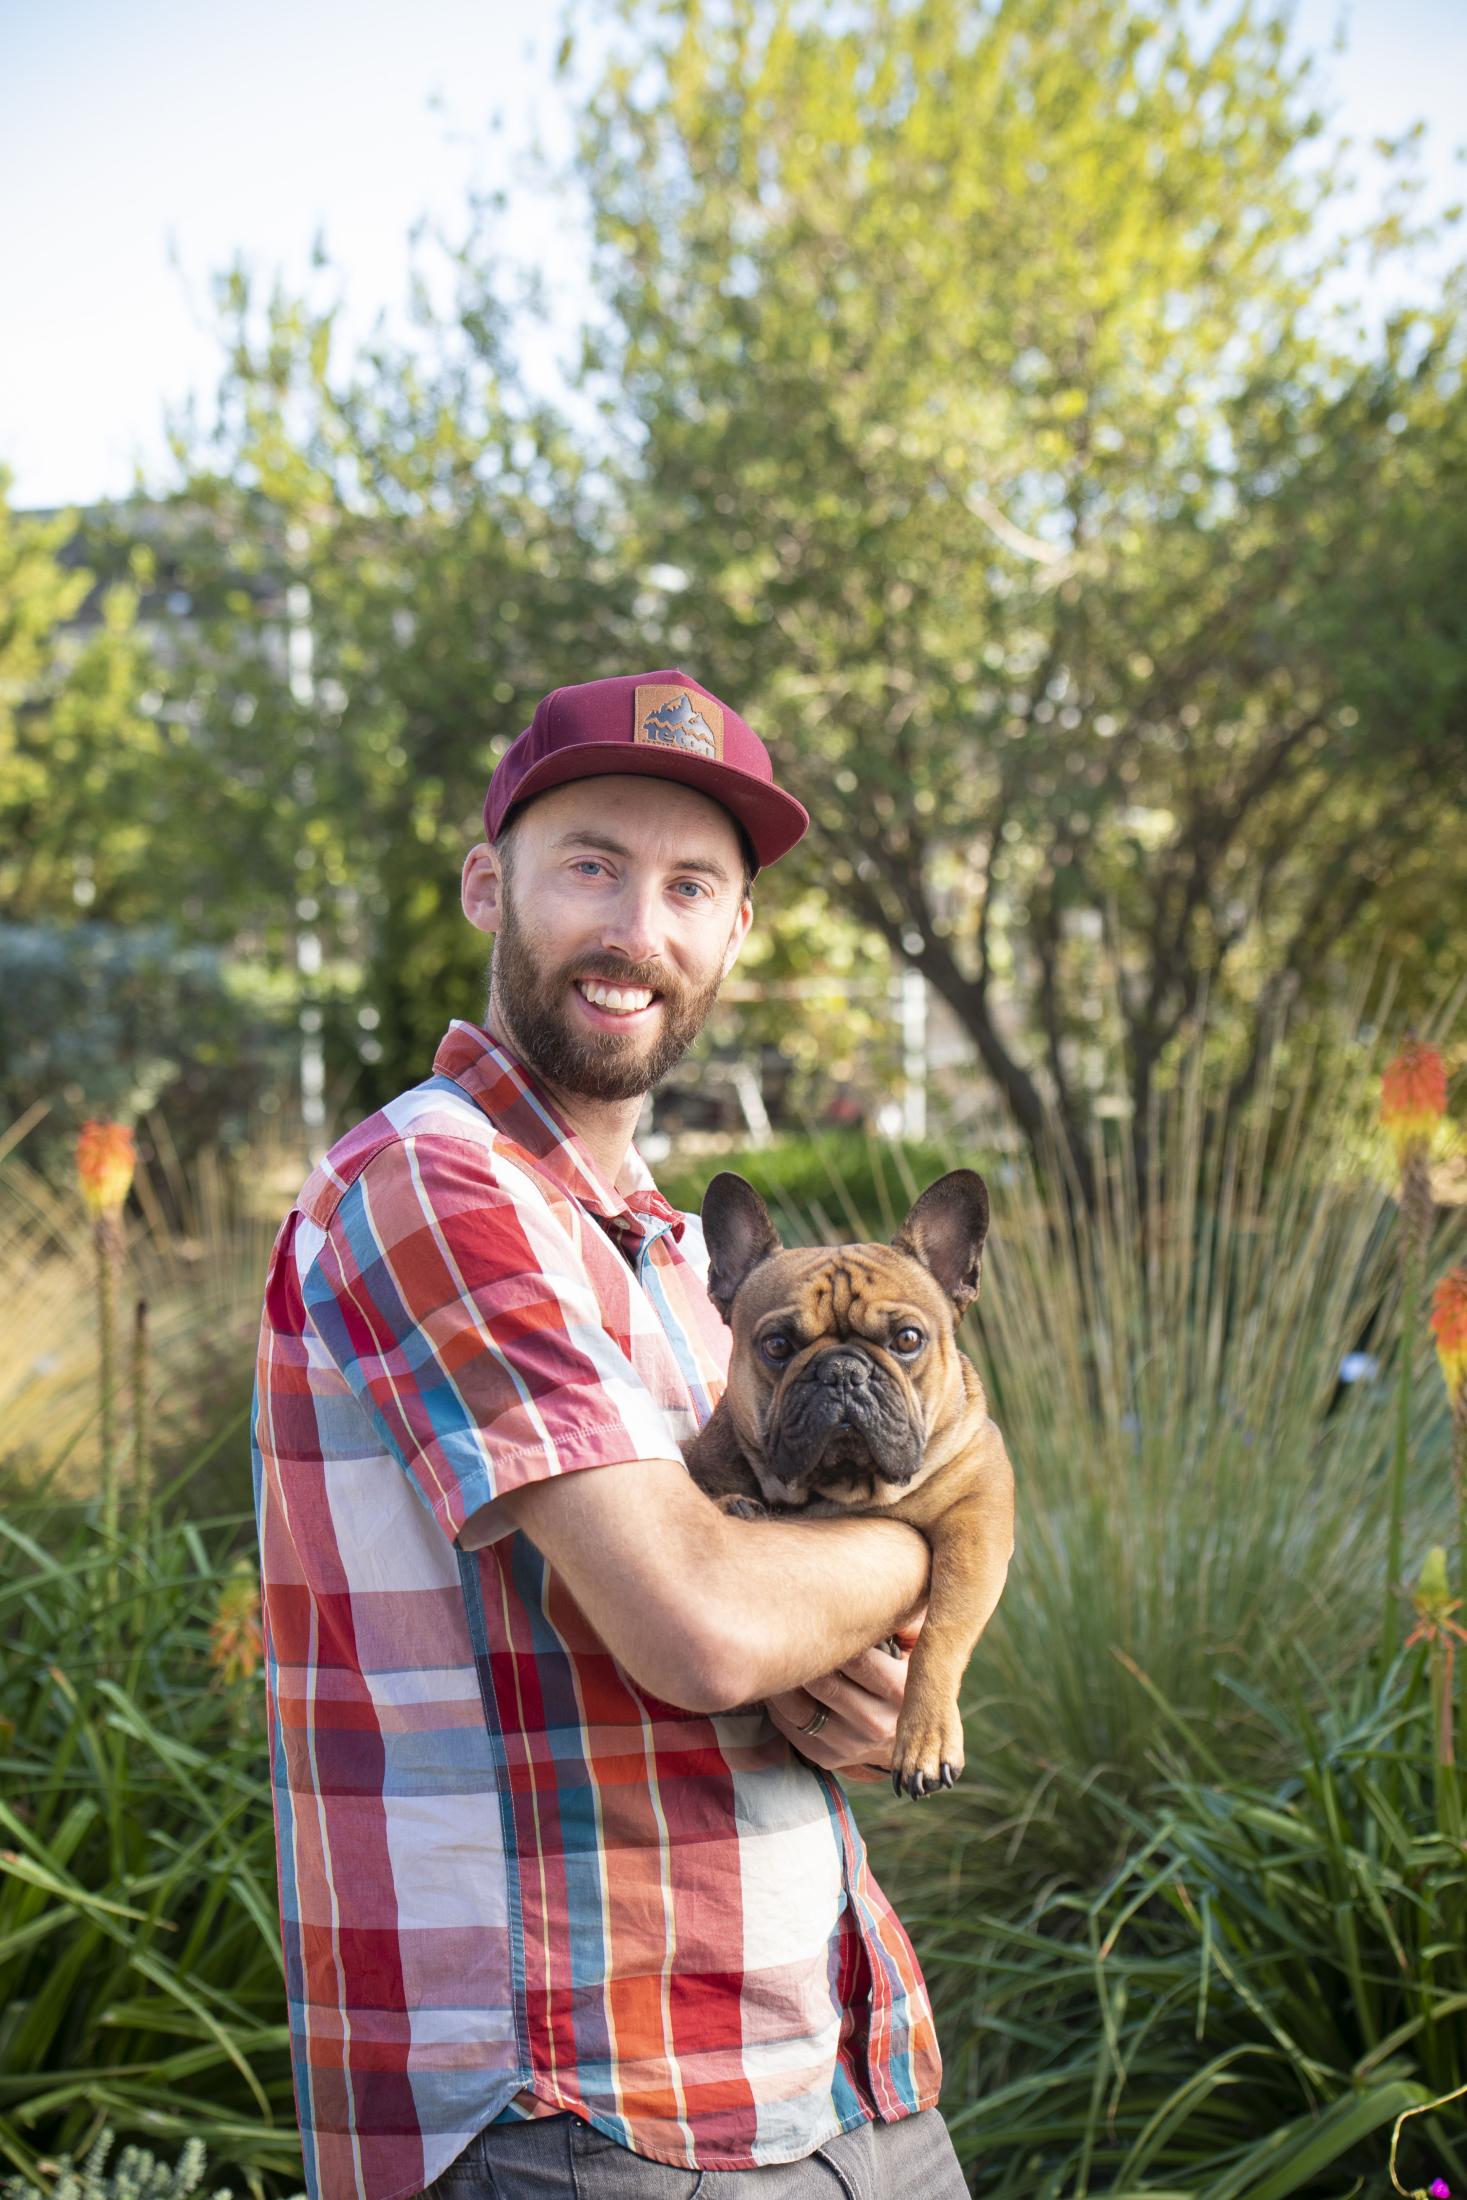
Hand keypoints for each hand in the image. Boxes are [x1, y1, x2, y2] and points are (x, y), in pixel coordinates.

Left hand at [766, 1614, 924, 1782]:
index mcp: (899, 1690)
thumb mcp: (917, 1649)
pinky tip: (778, 1685)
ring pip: (801, 1709)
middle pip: (824, 1684)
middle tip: (784, 1631)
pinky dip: (778, 1707)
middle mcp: (877, 1723)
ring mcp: (852, 1745)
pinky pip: (792, 1729)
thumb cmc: (904, 1678)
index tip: (813, 1617)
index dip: (830, 1637)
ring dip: (782, 1682)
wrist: (907, 1735)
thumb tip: (884, 1598)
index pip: (856, 1660)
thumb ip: (904, 1622)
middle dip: (801, 1656)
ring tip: (774, 1657)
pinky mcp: (829, 1758)